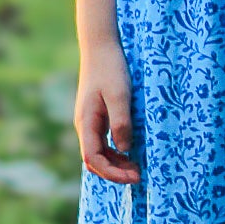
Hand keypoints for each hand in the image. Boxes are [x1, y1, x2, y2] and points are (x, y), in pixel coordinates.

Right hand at [76, 42, 139, 182]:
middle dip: (115, 172)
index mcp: (87, 122)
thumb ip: (121, 123)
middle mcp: (85, 125)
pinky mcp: (97, 116)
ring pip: (99, 152)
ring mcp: (90, 122)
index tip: (134, 176)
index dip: (112, 172)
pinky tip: (130, 153)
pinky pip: (103, 142)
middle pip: (95, 160)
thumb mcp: (120, 95)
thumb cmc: (111, 69)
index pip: (93, 159)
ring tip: (137, 168)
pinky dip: (115, 152)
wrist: (100, 47)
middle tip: (139, 176)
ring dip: (116, 163)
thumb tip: (124, 149)